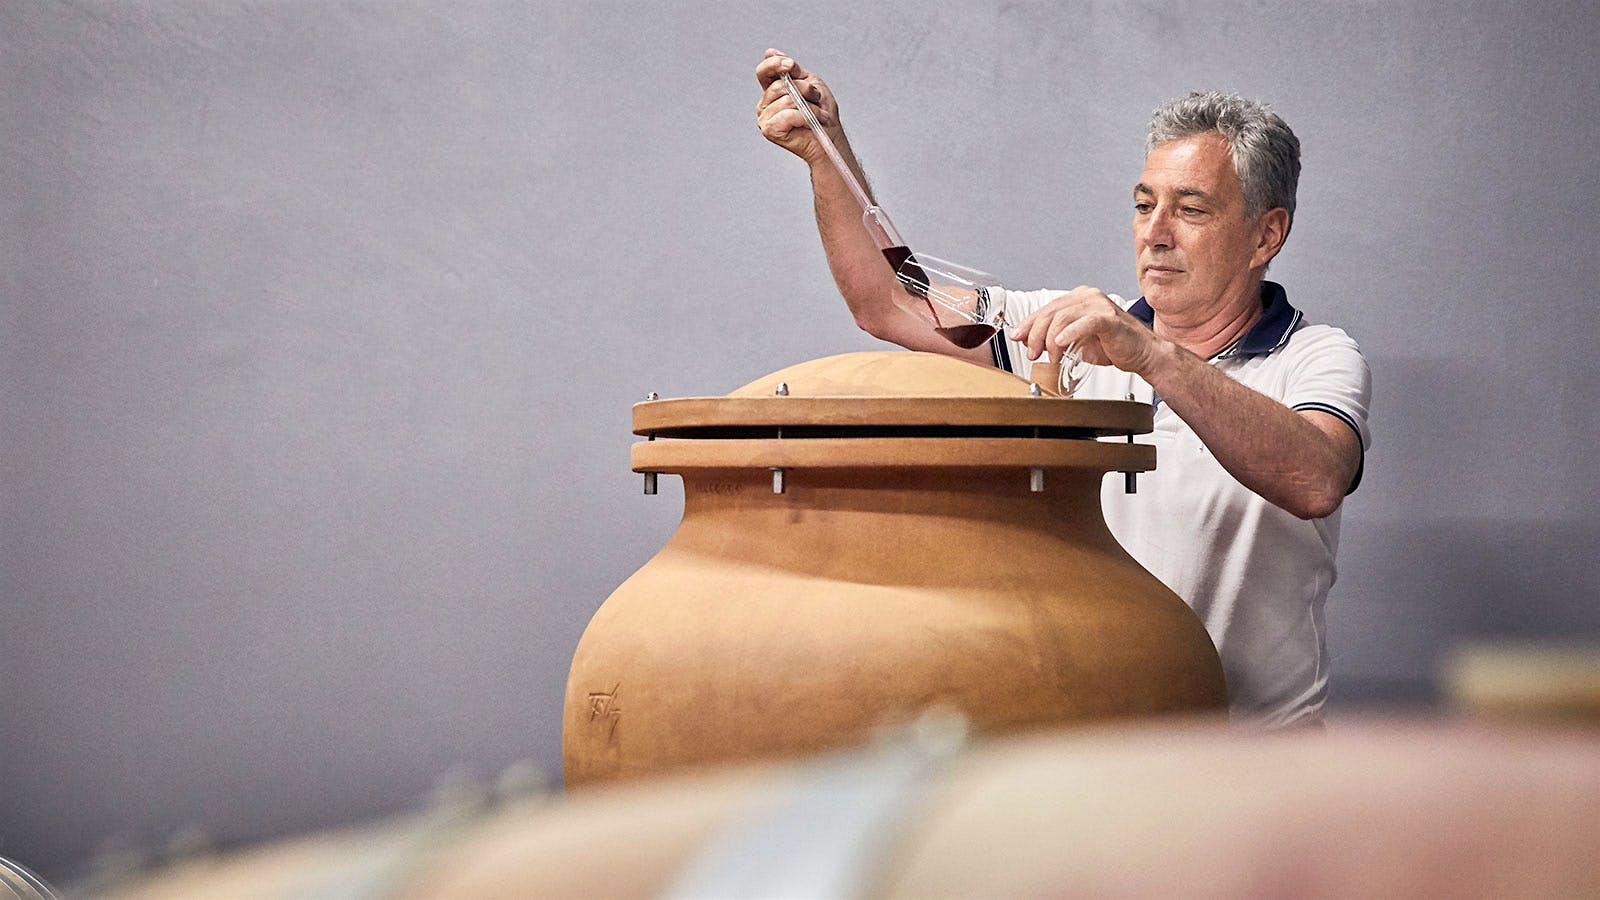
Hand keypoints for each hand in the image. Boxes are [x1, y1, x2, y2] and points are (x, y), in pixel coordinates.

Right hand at [755, 49, 837, 166]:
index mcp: (772, 90)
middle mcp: (765, 104)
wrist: (830, 137)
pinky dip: (804, 117)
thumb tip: (770, 52)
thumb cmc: (821, 113)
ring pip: (785, 100)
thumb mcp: (810, 83)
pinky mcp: (769, 130)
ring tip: (816, 113)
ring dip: (808, 105)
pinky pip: (787, 115)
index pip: (764, 71)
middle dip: (804, 89)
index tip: (791, 64)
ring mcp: (765, 118)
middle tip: (816, 98)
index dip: (775, 64)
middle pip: (779, 85)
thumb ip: (792, 70)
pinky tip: (809, 123)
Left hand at [1008, 286, 1163, 375]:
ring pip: (1063, 317)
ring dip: (1050, 340)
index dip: (1028, 324)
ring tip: (1050, 357)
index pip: (1046, 309)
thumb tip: (1029, 341)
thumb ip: (1055, 338)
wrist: (1142, 353)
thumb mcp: (1076, 341)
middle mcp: (1088, 297)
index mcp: (1078, 299)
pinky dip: (1070, 333)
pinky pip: (1086, 322)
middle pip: (1051, 312)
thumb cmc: (1111, 346)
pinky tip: (1060, 344)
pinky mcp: (1110, 319)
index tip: (1017, 338)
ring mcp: (1099, 305)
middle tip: (1032, 353)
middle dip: (1036, 334)